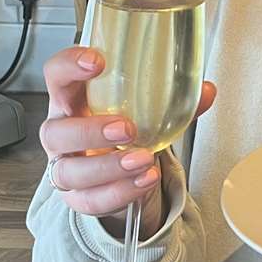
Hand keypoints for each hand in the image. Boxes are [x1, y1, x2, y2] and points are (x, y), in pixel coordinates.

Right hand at [40, 45, 216, 233]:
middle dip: (90, 131)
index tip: (97, 61)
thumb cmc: (121, 128)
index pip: (56, 75)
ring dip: (109, 167)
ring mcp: (65, 167)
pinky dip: (119, 192)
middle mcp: (61, 133)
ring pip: (70, 171)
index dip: (70, 66)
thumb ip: (174, 100)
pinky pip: (90, 200)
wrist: (119, 170)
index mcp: (72, 100)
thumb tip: (206, 90)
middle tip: (127, 128)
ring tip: (144, 159)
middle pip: (56, 131)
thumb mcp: (143, 109)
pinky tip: (143, 181)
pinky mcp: (77, 197)